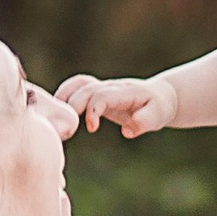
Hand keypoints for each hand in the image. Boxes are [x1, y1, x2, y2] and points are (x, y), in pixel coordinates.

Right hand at [57, 71, 179, 139]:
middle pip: (85, 89)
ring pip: (78, 84)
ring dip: (64, 97)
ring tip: (57, 118)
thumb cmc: (158, 108)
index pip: (102, 95)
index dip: (93, 110)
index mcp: (124, 92)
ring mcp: (103, 87)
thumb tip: (127, 131)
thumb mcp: (158, 116)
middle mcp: (111, 86)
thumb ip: (145, 122)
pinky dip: (65, 94)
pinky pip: (77, 86)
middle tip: (67, 128)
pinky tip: (58, 111)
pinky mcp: (97, 91)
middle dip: (73, 105)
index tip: (92, 128)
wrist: (160, 96)